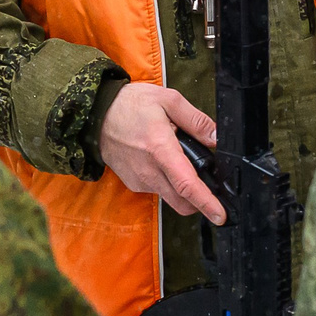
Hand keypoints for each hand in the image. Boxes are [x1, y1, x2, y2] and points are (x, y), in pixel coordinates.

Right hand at [97, 82, 224, 224]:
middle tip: (211, 190)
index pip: (186, 185)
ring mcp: (139, 180)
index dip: (206, 202)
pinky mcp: (133, 183)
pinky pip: (157, 190)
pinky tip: (162, 162)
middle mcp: (149, 170)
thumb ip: (196, 120)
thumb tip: (215, 137)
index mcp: (160, 149)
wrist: (95, 115)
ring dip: (183, 191)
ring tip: (180, 163)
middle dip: (200, 203)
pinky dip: (167, 182)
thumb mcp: (168, 100)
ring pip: (170, 198)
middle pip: (182, 202)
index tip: (220, 215)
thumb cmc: (129, 105)